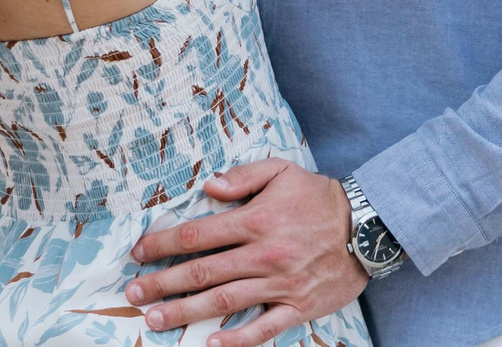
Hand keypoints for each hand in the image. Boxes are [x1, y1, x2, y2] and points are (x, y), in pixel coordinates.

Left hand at [125, 159, 366, 346]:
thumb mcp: (282, 172)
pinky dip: (236, 339)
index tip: (139, 253)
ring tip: (155, 320)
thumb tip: (207, 186)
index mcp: (256, 220)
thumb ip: (242, 177)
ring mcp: (280, 283)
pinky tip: (209, 344)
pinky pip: (263, 328)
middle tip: (133, 295)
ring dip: (185, 312)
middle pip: (202, 272)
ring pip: (223, 301)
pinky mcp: (297, 306)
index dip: (163, 244)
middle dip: (162, 284)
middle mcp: (263, 254)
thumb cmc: (319, 198)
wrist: (368, 227)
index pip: (198, 234)